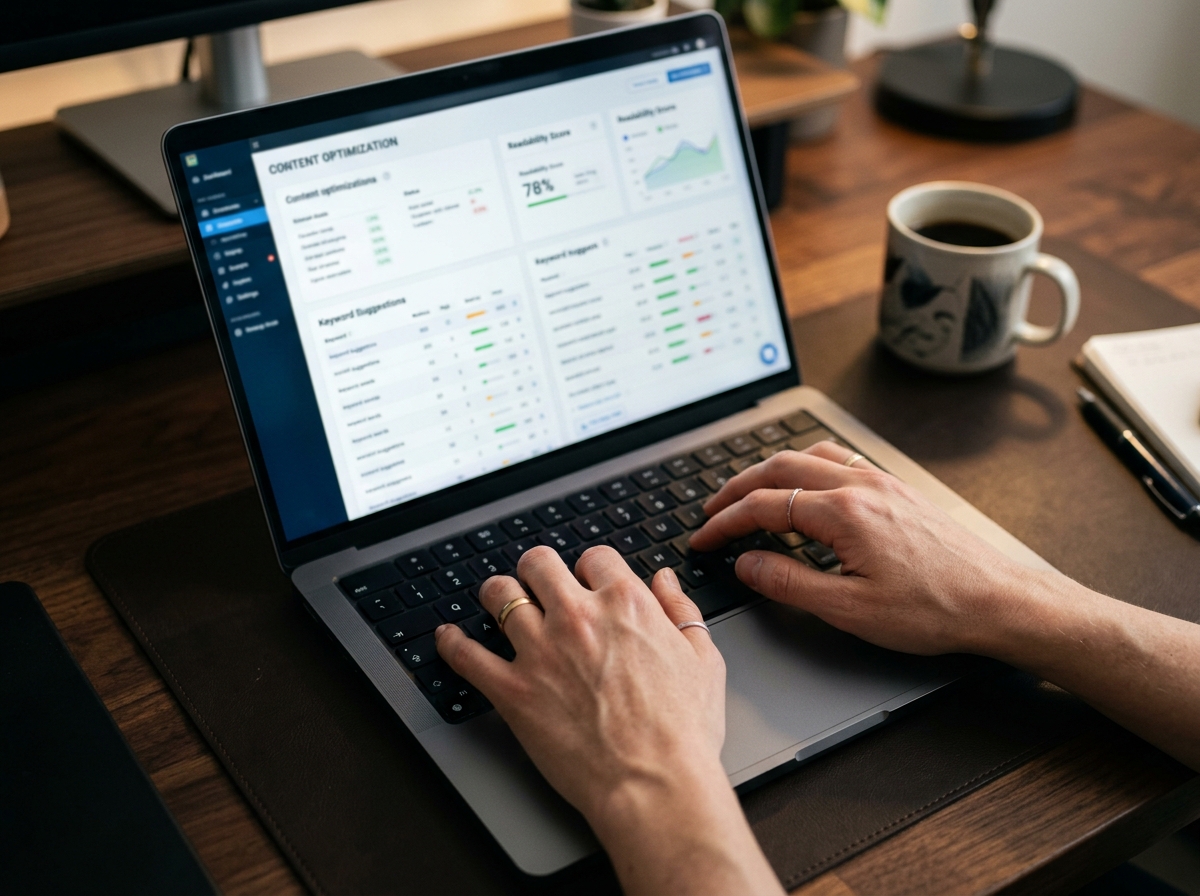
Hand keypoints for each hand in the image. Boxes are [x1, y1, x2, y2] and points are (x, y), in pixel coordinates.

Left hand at [435, 545, 724, 821]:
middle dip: (537, 569)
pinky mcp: (512, 690)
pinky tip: (448, 637)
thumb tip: (666, 581)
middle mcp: (578, 617)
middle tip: (537, 582)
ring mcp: (540, 651)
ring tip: (497, 599)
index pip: (594, 556)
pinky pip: (467, 655)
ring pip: (499, 595)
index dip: (590, 568)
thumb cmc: (683, 732)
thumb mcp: (702, 660)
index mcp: (626, 605)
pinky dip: (451, 643)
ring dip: (497, 594)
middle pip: (538, 563)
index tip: (586, 580)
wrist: (654, 784)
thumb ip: (682, 611)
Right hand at [688, 441, 1032, 656]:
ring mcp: (882, 482)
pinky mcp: (898, 490)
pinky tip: (805, 485)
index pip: (764, 505)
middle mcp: (861, 486)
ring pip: (809, 455)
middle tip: (711, 511)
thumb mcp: (850, 610)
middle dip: (736, 488)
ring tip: (748, 493)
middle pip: (779, 467)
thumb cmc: (936, 609)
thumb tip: (747, 564)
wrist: (1000, 602)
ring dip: (769, 470)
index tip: (704, 538)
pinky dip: (805, 465)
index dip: (725, 523)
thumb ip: (789, 583)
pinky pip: (839, 459)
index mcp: (844, 512)